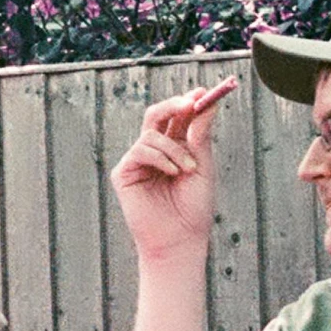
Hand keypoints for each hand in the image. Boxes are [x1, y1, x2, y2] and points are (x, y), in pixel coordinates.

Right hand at [112, 76, 240, 263]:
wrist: (181, 238)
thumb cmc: (194, 207)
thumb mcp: (202, 165)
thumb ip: (200, 135)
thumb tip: (205, 103)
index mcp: (175, 148)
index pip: (178, 117)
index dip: (188, 102)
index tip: (204, 92)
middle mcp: (155, 151)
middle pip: (157, 114)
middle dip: (174, 105)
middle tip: (191, 102)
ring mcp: (137, 161)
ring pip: (151, 133)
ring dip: (174, 148)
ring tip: (187, 169)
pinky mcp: (124, 173)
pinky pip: (140, 150)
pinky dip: (160, 157)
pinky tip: (172, 173)